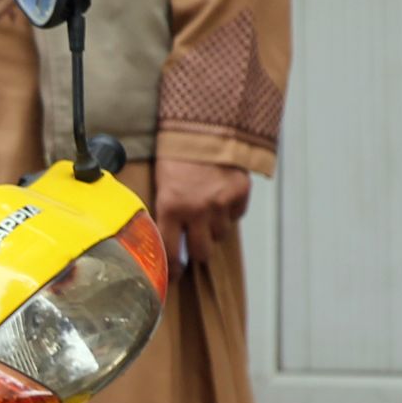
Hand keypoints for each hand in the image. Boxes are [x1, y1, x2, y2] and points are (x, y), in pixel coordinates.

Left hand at [152, 158, 250, 276]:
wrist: (205, 126)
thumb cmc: (177, 153)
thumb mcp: (161, 182)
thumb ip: (165, 211)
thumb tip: (164, 239)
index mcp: (171, 207)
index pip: (171, 252)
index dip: (172, 270)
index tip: (173, 276)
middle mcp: (198, 210)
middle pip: (202, 252)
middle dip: (198, 250)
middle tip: (195, 243)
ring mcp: (221, 203)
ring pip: (221, 235)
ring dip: (214, 228)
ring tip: (207, 209)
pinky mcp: (240, 194)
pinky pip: (236, 216)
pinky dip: (230, 211)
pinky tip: (221, 196)